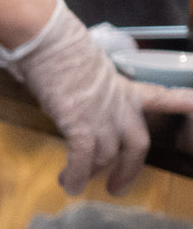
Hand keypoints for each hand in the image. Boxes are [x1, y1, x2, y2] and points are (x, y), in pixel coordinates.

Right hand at [0, 0, 192, 193]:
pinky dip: (76, 174)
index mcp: (122, 88)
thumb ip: (90, 88)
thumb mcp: (86, 68)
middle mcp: (117, 105)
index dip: (181, 103)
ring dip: (89, 173)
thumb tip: (73, 98)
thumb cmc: (59, 47)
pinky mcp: (79, 123)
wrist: (48, 40)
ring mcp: (100, 115)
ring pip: (106, 156)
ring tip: (74, 182)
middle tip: (117, 187)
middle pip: (137, 144)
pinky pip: (82, 157)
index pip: (160, 96)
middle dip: (128, 170)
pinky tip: (68, 183)